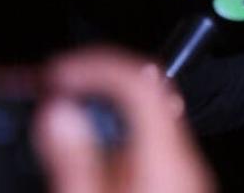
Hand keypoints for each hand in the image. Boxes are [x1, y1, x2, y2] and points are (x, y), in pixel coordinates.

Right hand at [33, 47, 212, 192]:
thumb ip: (74, 158)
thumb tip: (59, 110)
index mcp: (165, 155)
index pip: (140, 80)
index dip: (98, 63)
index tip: (61, 70)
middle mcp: (184, 156)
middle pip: (146, 92)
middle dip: (98, 80)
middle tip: (57, 85)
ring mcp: (186, 169)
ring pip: (148, 115)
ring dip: (107, 107)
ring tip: (66, 114)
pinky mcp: (180, 182)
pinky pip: (151, 139)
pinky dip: (119, 131)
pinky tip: (92, 146)